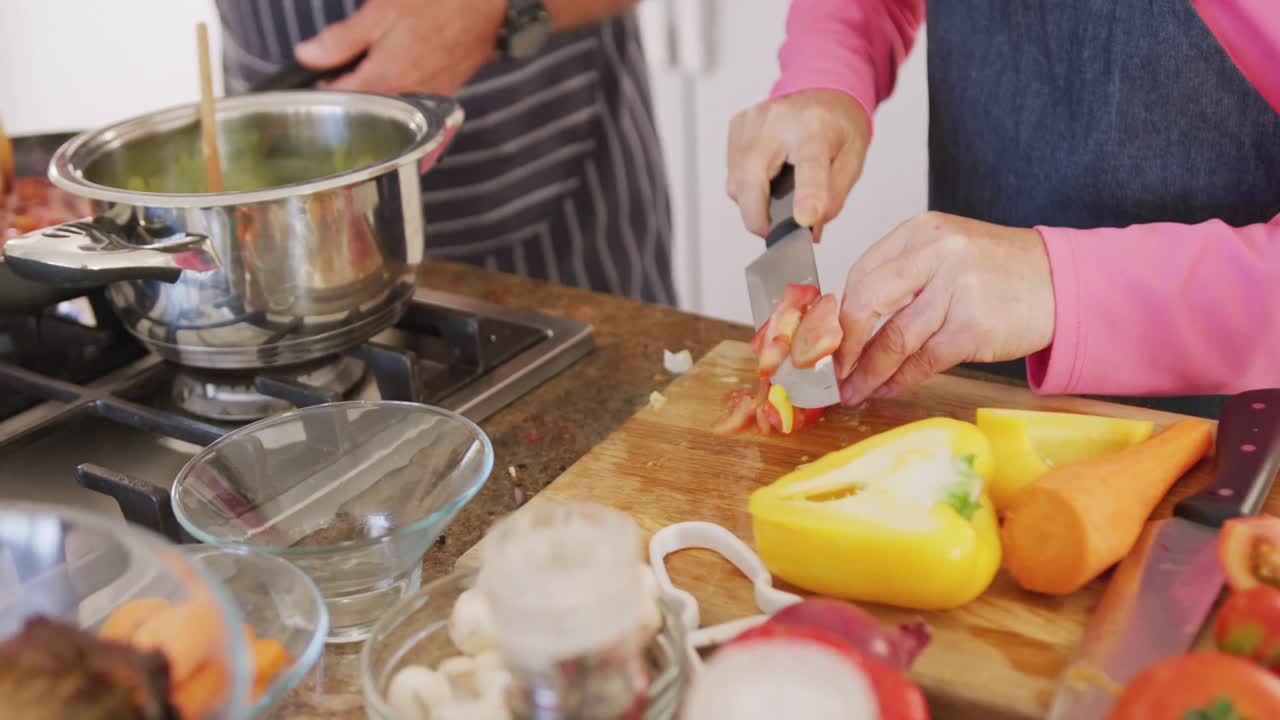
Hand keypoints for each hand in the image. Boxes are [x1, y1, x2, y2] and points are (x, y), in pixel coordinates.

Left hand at [294, 0, 505, 94]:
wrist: (489, 9)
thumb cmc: (438, 5)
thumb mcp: (381, 13)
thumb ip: (341, 40)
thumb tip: (307, 56)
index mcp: (382, 81)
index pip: (337, 98)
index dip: (320, 83)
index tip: (319, 68)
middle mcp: (404, 97)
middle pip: (363, 104)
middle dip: (350, 86)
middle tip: (346, 60)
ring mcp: (426, 97)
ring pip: (389, 102)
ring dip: (377, 87)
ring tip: (376, 60)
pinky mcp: (443, 91)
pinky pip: (413, 95)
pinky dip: (402, 84)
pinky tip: (404, 63)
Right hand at [726, 90, 870, 238]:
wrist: (823, 89)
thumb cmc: (837, 125)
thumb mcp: (852, 160)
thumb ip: (834, 198)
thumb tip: (810, 228)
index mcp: (816, 128)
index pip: (810, 165)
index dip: (807, 196)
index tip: (804, 220)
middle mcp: (779, 120)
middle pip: (752, 176)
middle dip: (756, 215)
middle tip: (771, 230)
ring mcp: (752, 121)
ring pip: (736, 180)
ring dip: (752, 201)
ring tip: (776, 193)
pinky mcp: (737, 126)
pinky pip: (732, 171)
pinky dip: (746, 185)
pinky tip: (765, 175)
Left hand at [834, 212, 1055, 404]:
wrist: (1065, 283)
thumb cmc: (1000, 272)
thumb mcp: (948, 254)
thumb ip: (903, 276)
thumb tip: (850, 323)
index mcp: (921, 232)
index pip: (861, 273)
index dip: (839, 314)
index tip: (828, 340)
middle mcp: (937, 254)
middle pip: (867, 302)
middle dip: (844, 344)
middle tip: (833, 371)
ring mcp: (958, 289)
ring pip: (893, 338)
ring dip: (868, 371)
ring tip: (854, 390)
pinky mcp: (975, 326)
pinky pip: (924, 360)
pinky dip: (901, 379)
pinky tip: (888, 389)